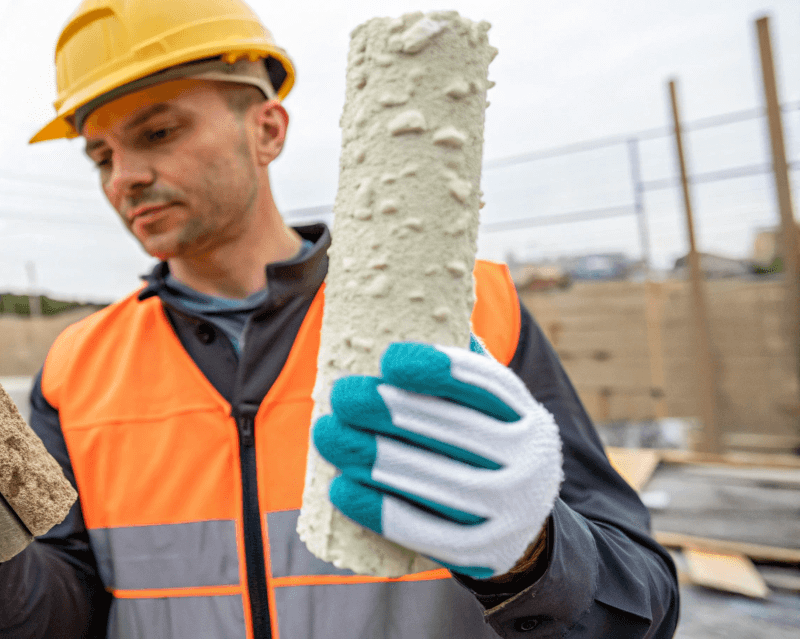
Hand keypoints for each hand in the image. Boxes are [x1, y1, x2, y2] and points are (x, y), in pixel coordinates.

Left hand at [313, 340, 562, 578]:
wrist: (522, 530)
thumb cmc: (481, 448)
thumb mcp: (488, 408)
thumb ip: (459, 367)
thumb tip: (414, 303)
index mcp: (527, 417)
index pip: (485, 386)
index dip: (437, 369)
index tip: (388, 358)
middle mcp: (529, 463)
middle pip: (453, 432)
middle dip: (390, 411)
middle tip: (341, 395)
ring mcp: (510, 512)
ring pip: (436, 480)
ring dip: (373, 457)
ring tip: (326, 434)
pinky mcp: (484, 552)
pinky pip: (426, 531)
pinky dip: (380, 511)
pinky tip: (341, 489)